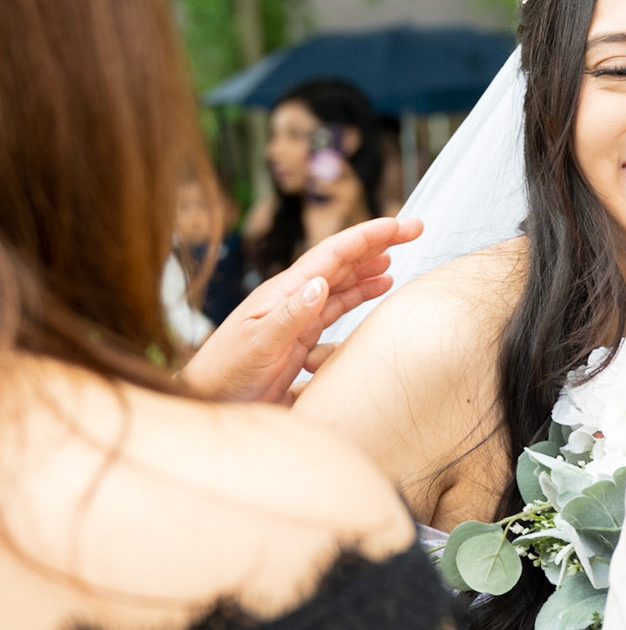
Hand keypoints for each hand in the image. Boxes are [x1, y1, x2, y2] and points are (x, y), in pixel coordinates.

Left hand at [180, 216, 421, 403]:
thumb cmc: (223, 375)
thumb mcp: (257, 345)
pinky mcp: (300, 341)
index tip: (402, 225)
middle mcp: (293, 298)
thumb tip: (321, 282)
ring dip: (369, 267)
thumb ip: (290, 315)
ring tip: (397, 257)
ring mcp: (297, 318)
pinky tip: (374, 292)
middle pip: (341, 262)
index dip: (369, 236)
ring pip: (341, 283)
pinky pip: (335, 310)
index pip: (333, 254)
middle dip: (376, 243)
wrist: (206, 404)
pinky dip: (358, 296)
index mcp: (284, 292)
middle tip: (413, 230)